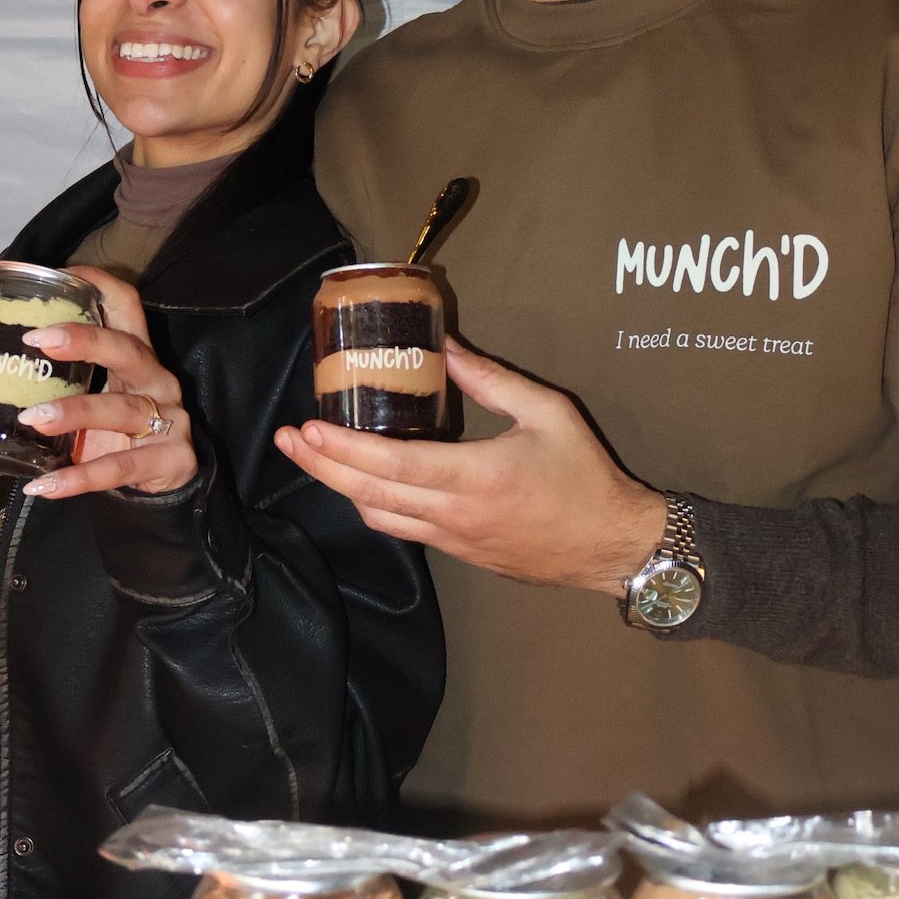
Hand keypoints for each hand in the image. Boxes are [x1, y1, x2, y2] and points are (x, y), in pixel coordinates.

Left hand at [16, 268, 198, 499]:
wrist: (170, 482)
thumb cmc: (122, 431)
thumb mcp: (102, 395)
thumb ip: (66, 378)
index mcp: (139, 356)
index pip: (126, 306)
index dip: (98, 285)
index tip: (58, 276)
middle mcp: (157, 380)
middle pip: (127, 350)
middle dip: (84, 341)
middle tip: (37, 340)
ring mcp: (169, 420)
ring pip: (121, 410)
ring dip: (75, 412)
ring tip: (31, 418)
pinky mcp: (170, 461)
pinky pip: (120, 468)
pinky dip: (78, 478)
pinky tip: (44, 485)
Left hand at [274, 339, 664, 593]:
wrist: (612, 546)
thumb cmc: (585, 475)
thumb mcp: (547, 412)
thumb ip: (491, 379)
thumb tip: (444, 344)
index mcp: (477, 477)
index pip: (392, 465)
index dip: (343, 448)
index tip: (307, 427)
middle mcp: (455, 515)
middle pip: (369, 495)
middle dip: (321, 467)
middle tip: (286, 439)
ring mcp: (454, 541)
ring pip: (380, 518)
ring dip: (340, 488)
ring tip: (312, 456)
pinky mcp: (460, 554)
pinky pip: (403, 530)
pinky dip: (373, 505)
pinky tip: (360, 483)